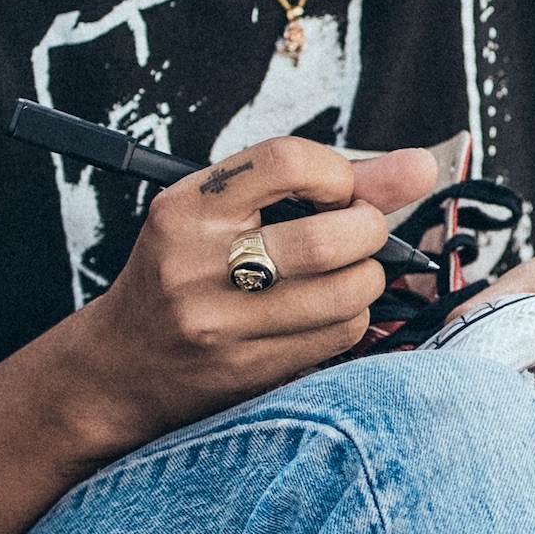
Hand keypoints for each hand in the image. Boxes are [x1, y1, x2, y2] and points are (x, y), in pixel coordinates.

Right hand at [69, 135, 452, 445]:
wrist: (117, 368)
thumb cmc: (177, 276)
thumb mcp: (218, 213)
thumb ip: (315, 184)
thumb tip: (417, 167)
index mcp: (187, 210)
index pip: (288, 163)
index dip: (339, 173)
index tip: (341, 188)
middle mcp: (198, 265)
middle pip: (327, 238)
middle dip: (368, 229)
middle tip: (360, 230)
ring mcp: (223, 324)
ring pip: (344, 294)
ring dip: (368, 277)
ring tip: (348, 271)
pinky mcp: (248, 370)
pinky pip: (338, 336)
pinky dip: (353, 316)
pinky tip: (327, 310)